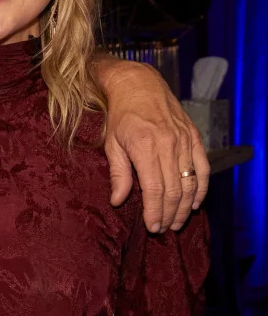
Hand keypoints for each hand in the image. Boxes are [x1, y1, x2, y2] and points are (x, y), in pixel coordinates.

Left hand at [101, 60, 209, 231]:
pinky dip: (201, 188)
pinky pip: (203, 167)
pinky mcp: (194, 137)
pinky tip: (195, 203)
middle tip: (163, 229)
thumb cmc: (121, 116)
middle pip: (174, 190)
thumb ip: (118, 174)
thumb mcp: (112, 144)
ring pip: (190, 182)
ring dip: (185, 206)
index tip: (153, 227)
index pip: (154, 189)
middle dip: (169, 214)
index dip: (155, 212)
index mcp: (145, 147)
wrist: (140, 85)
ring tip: (177, 222)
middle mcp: (168, 145)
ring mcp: (184, 140)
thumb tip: (118, 201)